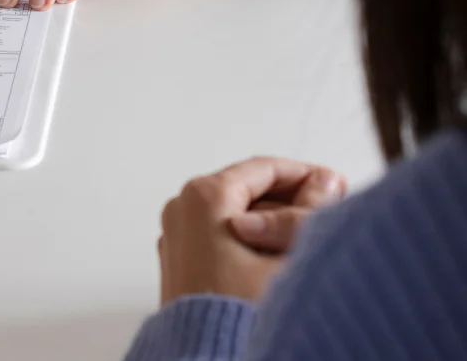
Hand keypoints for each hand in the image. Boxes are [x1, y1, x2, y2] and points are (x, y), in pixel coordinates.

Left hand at [158, 157, 345, 304]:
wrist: (206, 359)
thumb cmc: (241, 312)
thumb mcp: (289, 256)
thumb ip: (310, 212)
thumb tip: (325, 182)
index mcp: (204, 197)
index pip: (263, 168)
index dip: (305, 175)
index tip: (334, 183)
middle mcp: (182, 207)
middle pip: (247, 188)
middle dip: (290, 198)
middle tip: (330, 209)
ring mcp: (176, 233)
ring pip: (235, 211)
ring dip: (273, 219)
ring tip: (311, 235)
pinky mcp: (179, 258)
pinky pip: (219, 231)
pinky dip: (252, 235)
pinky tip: (282, 254)